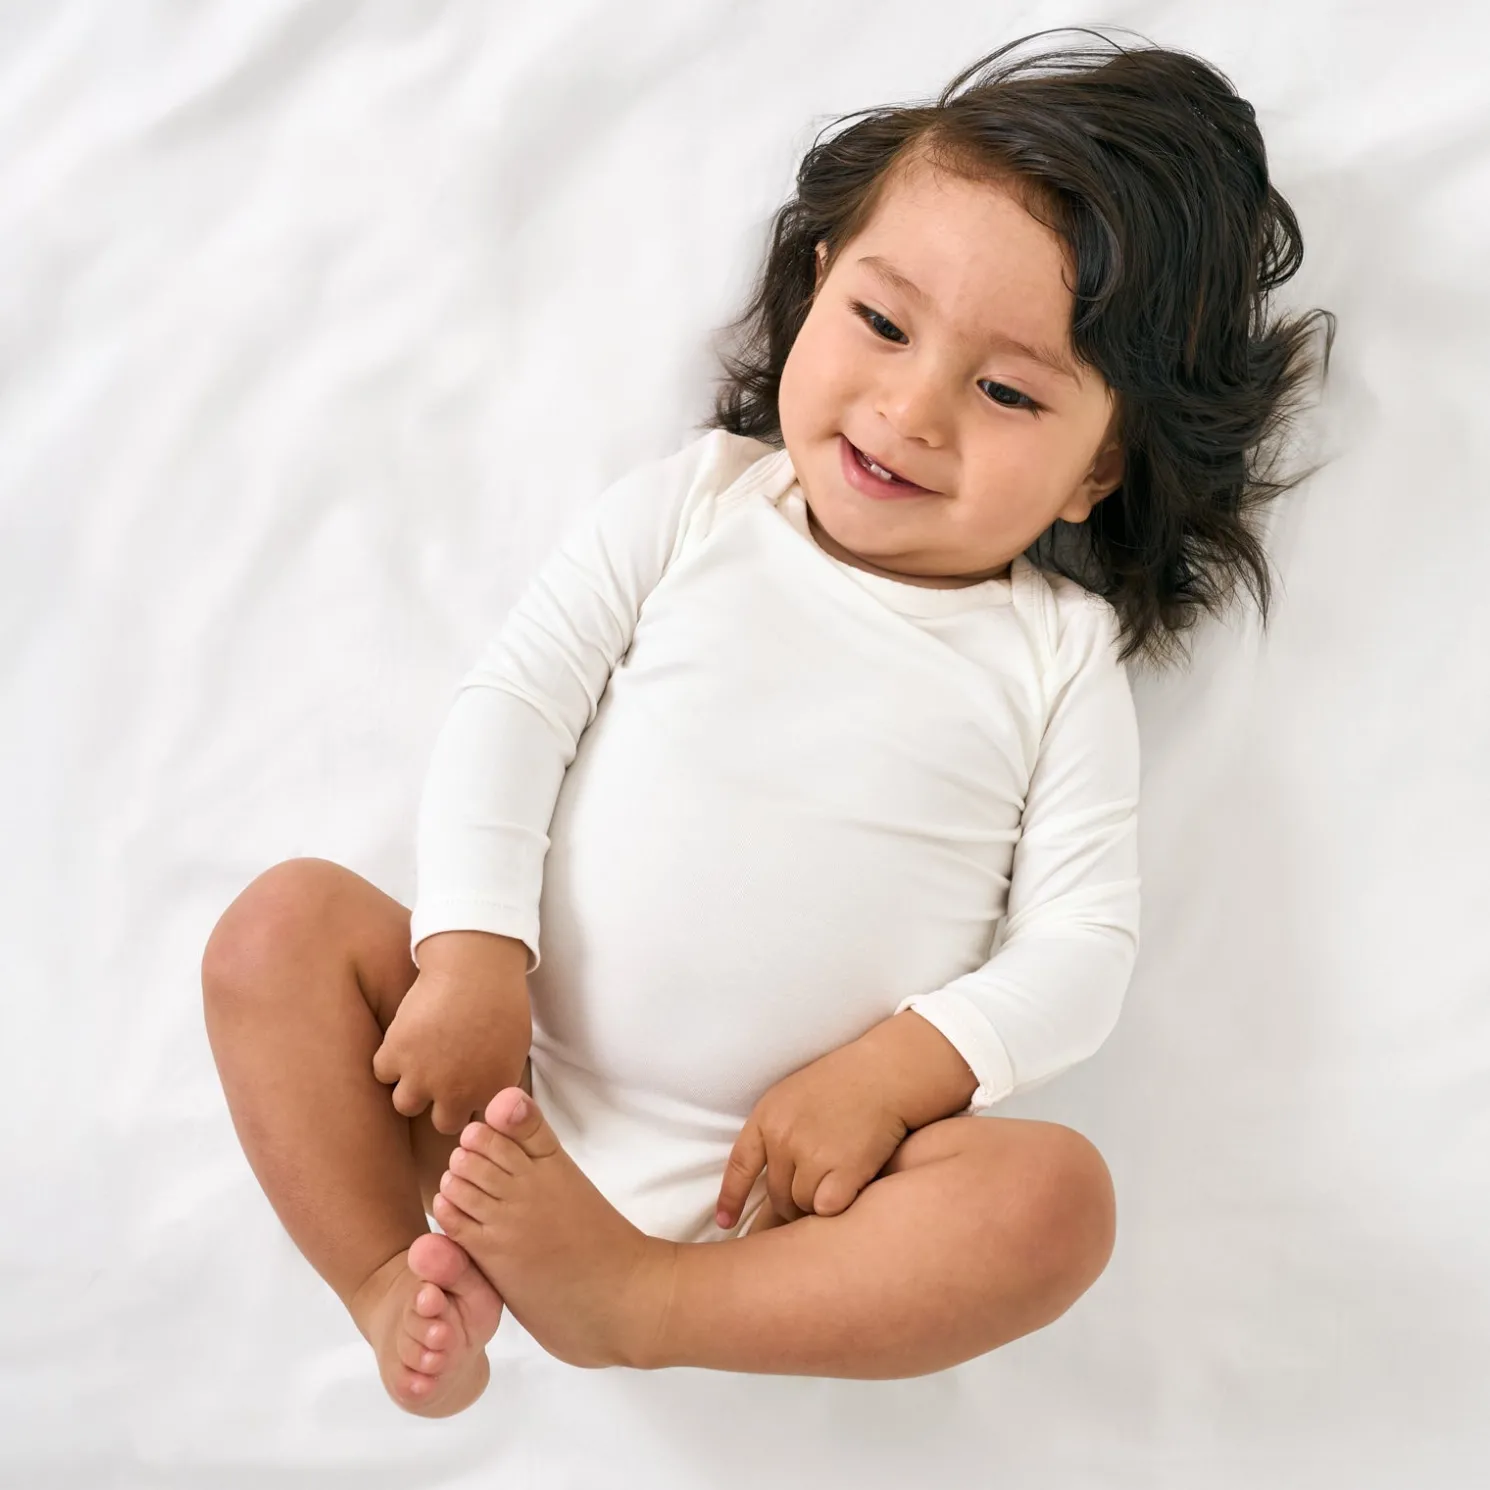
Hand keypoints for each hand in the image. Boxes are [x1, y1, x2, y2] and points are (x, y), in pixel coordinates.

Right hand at [371, 965, 529, 1134]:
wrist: (474, 968)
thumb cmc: (502, 1000)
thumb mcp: (516, 1047)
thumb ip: (500, 1077)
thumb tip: (490, 1091)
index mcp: (491, 1092)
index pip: (481, 1123)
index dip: (474, 1107)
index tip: (471, 1092)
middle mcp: (456, 1094)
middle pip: (444, 1124)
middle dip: (443, 1105)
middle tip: (443, 1080)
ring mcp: (423, 1078)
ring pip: (406, 1105)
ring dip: (412, 1088)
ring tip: (419, 1065)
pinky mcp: (396, 1055)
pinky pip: (383, 1072)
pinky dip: (390, 1060)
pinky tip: (403, 1043)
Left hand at [715, 1038, 909, 1229]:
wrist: (886, 1072)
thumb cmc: (844, 1083)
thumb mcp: (794, 1096)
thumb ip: (777, 1132)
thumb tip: (769, 1178)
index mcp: (768, 1116)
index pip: (740, 1166)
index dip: (731, 1198)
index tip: (726, 1222)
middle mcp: (784, 1137)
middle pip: (777, 1195)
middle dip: (794, 1199)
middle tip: (819, 1184)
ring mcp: (813, 1154)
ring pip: (803, 1205)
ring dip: (818, 1200)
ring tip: (839, 1174)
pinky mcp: (843, 1170)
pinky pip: (827, 1209)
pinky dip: (838, 1204)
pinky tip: (852, 1185)